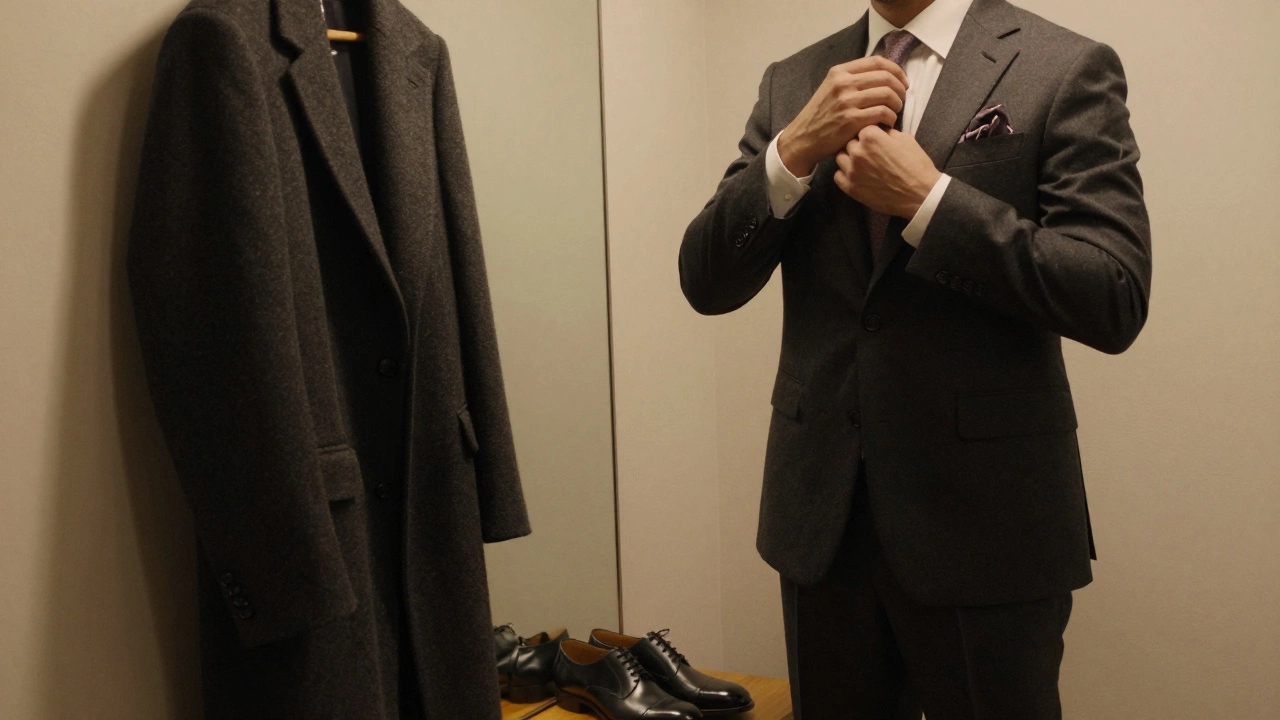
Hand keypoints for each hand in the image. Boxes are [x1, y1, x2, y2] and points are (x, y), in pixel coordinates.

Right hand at [776, 56, 908, 177]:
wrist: (803, 138)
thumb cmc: (821, 116)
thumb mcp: (831, 89)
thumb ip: (852, 79)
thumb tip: (883, 74)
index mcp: (839, 72)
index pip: (877, 62)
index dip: (896, 70)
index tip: (903, 81)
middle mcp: (843, 83)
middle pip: (886, 77)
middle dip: (900, 89)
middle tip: (901, 99)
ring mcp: (847, 101)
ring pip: (887, 94)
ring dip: (897, 104)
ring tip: (894, 112)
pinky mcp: (851, 120)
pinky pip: (883, 113)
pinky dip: (891, 118)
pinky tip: (888, 123)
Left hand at [833, 126, 941, 217]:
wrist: (919, 194)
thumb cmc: (915, 165)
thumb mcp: (905, 139)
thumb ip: (886, 132)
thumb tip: (879, 130)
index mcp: (870, 136)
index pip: (862, 129)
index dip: (870, 134)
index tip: (876, 140)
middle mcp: (857, 151)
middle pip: (849, 142)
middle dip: (859, 145)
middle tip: (870, 154)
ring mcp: (852, 170)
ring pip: (840, 157)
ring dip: (849, 159)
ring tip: (862, 164)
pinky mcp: (850, 188)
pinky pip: (838, 176)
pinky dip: (845, 174)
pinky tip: (856, 176)